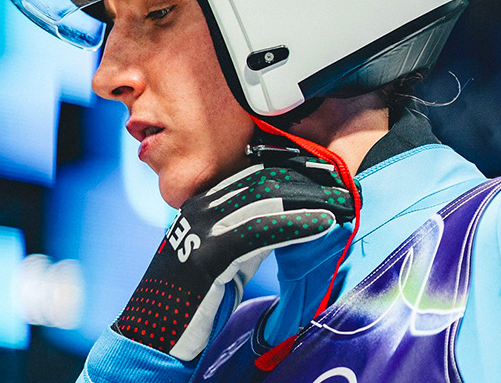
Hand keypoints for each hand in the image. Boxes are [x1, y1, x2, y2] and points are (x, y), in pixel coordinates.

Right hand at [112, 145, 357, 359]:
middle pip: (264, 180)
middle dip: (307, 181)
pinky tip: (325, 224)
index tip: (327, 173)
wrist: (157, 329)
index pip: (255, 173)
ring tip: (343, 202)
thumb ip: (249, 232)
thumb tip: (288, 217)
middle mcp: (202, 206)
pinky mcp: (210, 252)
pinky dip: (298, 225)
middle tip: (343, 184)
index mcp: (204, 202)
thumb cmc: (195, 297)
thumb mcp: (226, 254)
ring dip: (311, 200)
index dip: (294, 171)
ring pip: (267, 199)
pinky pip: (262, 230)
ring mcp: (203, 226)